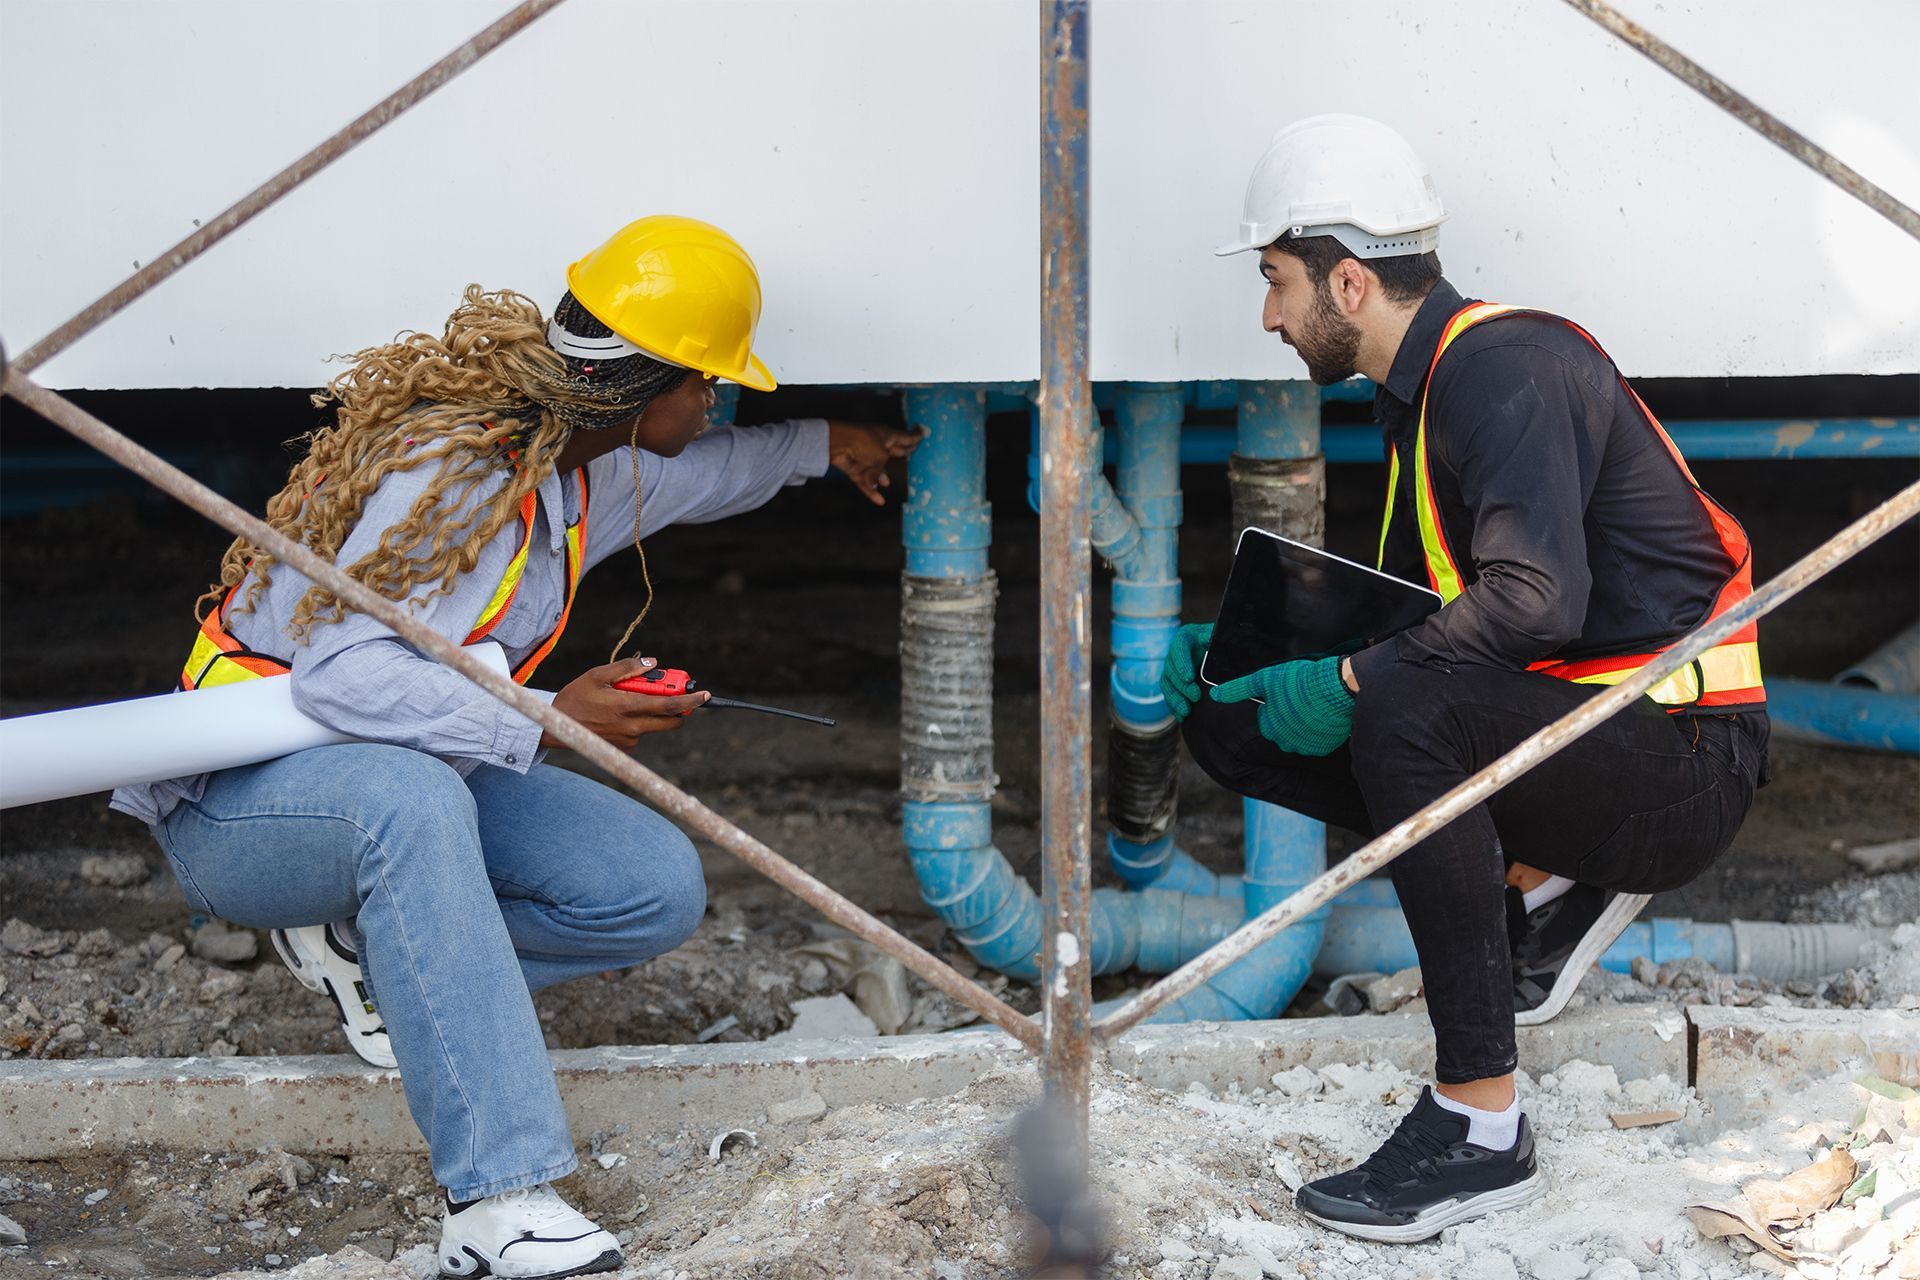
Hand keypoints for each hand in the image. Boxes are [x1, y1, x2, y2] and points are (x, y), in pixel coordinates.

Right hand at [543, 657, 709, 749]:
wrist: (556, 727)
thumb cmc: (575, 697)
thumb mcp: (597, 675)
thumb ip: (627, 668)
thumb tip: (653, 663)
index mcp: (628, 707)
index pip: (668, 705)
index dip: (690, 700)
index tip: (705, 695)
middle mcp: (633, 727)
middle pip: (670, 721)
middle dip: (678, 709)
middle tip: (671, 694)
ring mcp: (629, 740)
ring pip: (654, 725)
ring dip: (650, 713)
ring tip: (624, 701)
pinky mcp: (625, 749)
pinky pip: (640, 732)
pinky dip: (636, 722)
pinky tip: (615, 715)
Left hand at [828, 420, 924, 504]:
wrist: (837, 445)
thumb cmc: (863, 443)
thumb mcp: (881, 454)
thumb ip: (883, 468)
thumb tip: (880, 480)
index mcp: (887, 436)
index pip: (905, 437)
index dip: (915, 436)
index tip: (923, 432)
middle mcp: (878, 446)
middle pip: (894, 451)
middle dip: (903, 452)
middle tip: (912, 451)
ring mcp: (866, 457)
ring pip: (877, 468)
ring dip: (882, 475)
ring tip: (886, 482)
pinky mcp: (855, 469)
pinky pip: (866, 482)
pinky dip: (872, 492)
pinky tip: (880, 501)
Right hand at [1158, 623, 1213, 720]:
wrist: (1220, 649)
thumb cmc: (1222, 640)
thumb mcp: (1220, 635)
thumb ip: (1217, 637)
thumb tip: (1212, 641)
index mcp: (1185, 637)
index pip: (1179, 648)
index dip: (1182, 664)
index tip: (1189, 678)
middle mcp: (1175, 653)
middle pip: (1172, 670)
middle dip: (1182, 685)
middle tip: (1196, 696)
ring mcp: (1172, 669)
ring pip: (1167, 684)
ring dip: (1175, 699)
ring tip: (1186, 711)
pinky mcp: (1173, 683)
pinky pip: (1170, 695)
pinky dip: (1174, 707)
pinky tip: (1182, 717)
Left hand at [1209, 655, 1353, 756]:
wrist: (1335, 688)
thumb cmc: (1299, 681)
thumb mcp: (1263, 679)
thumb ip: (1238, 689)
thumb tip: (1215, 695)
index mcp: (1269, 728)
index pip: (1267, 718)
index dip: (1276, 703)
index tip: (1287, 693)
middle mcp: (1285, 743)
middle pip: (1283, 728)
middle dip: (1290, 716)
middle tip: (1301, 698)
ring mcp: (1306, 746)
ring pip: (1301, 735)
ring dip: (1305, 723)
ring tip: (1313, 704)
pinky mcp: (1325, 747)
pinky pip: (1319, 739)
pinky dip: (1320, 729)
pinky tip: (1323, 714)